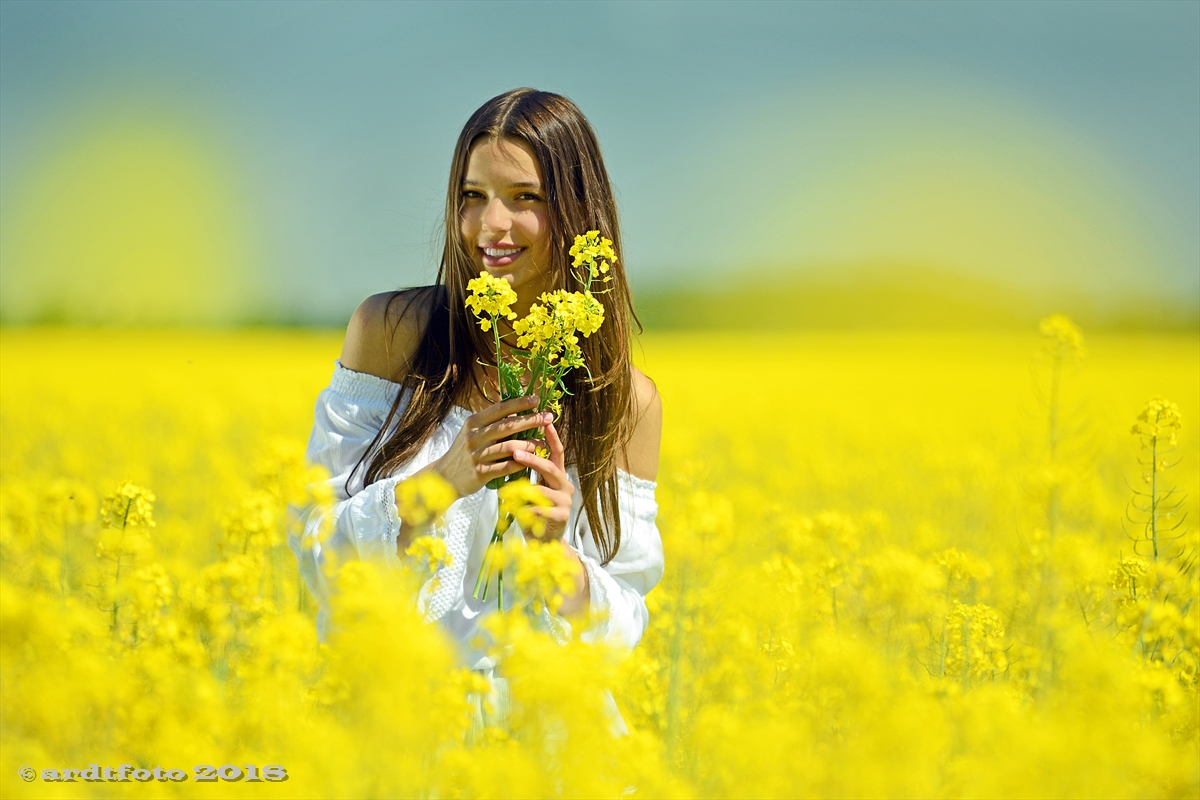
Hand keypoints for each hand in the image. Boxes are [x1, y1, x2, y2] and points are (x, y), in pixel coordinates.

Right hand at [430, 395, 551, 498]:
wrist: (444, 477)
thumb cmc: (464, 452)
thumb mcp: (472, 433)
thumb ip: (491, 422)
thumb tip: (517, 410)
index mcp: (473, 423)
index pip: (500, 409)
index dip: (520, 403)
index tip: (537, 399)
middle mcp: (474, 437)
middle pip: (508, 426)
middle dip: (531, 420)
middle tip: (547, 418)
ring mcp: (476, 456)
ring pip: (510, 447)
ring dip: (530, 444)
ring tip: (543, 443)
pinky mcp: (480, 473)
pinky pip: (506, 467)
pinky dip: (520, 463)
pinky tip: (531, 461)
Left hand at [511, 421, 574, 541]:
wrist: (542, 541)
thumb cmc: (533, 511)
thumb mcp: (529, 488)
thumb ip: (526, 473)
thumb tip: (511, 449)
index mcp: (558, 476)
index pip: (557, 452)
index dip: (552, 437)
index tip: (546, 420)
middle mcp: (565, 486)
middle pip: (552, 467)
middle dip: (533, 459)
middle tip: (515, 451)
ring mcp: (565, 502)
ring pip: (544, 490)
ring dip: (523, 490)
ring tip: (505, 491)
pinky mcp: (562, 517)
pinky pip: (542, 511)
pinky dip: (527, 510)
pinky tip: (516, 510)